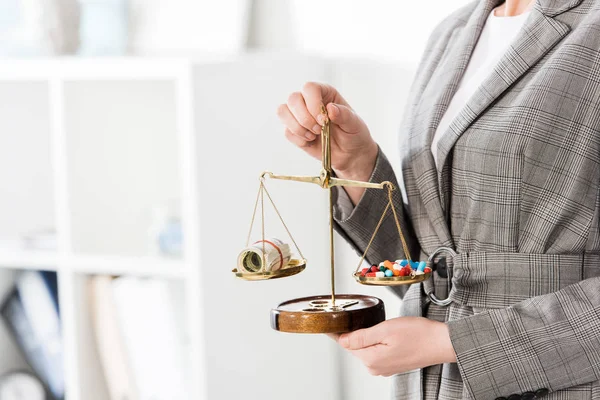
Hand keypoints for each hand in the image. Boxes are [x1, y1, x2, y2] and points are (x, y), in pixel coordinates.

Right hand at [277, 82, 377, 203]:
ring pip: (283, 112)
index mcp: (325, 93)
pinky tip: (311, 141)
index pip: (310, 88)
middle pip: (293, 99)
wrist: (349, 154)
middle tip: (319, 130)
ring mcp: (299, 115)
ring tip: (314, 136)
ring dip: (297, 128)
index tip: (323, 120)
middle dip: (304, 118)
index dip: (313, 103)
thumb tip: (330, 109)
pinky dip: (298, 139)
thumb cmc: (353, 134)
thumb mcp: (355, 124)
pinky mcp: (294, 130)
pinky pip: (287, 132)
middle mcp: (309, 101)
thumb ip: (344, 115)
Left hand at [329, 317, 456, 376]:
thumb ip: (361, 336)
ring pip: (366, 348)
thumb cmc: (418, 334)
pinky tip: (386, 332)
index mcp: (371, 360)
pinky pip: (376, 351)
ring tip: (380, 324)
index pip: (345, 343)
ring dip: (367, 336)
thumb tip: (341, 340)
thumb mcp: (385, 330)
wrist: (441, 343)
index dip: (338, 330)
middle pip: (355, 346)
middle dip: (355, 331)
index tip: (330, 320)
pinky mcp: (391, 365)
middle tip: (360, 315)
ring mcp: (383, 368)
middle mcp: (375, 368)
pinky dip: (377, 341)